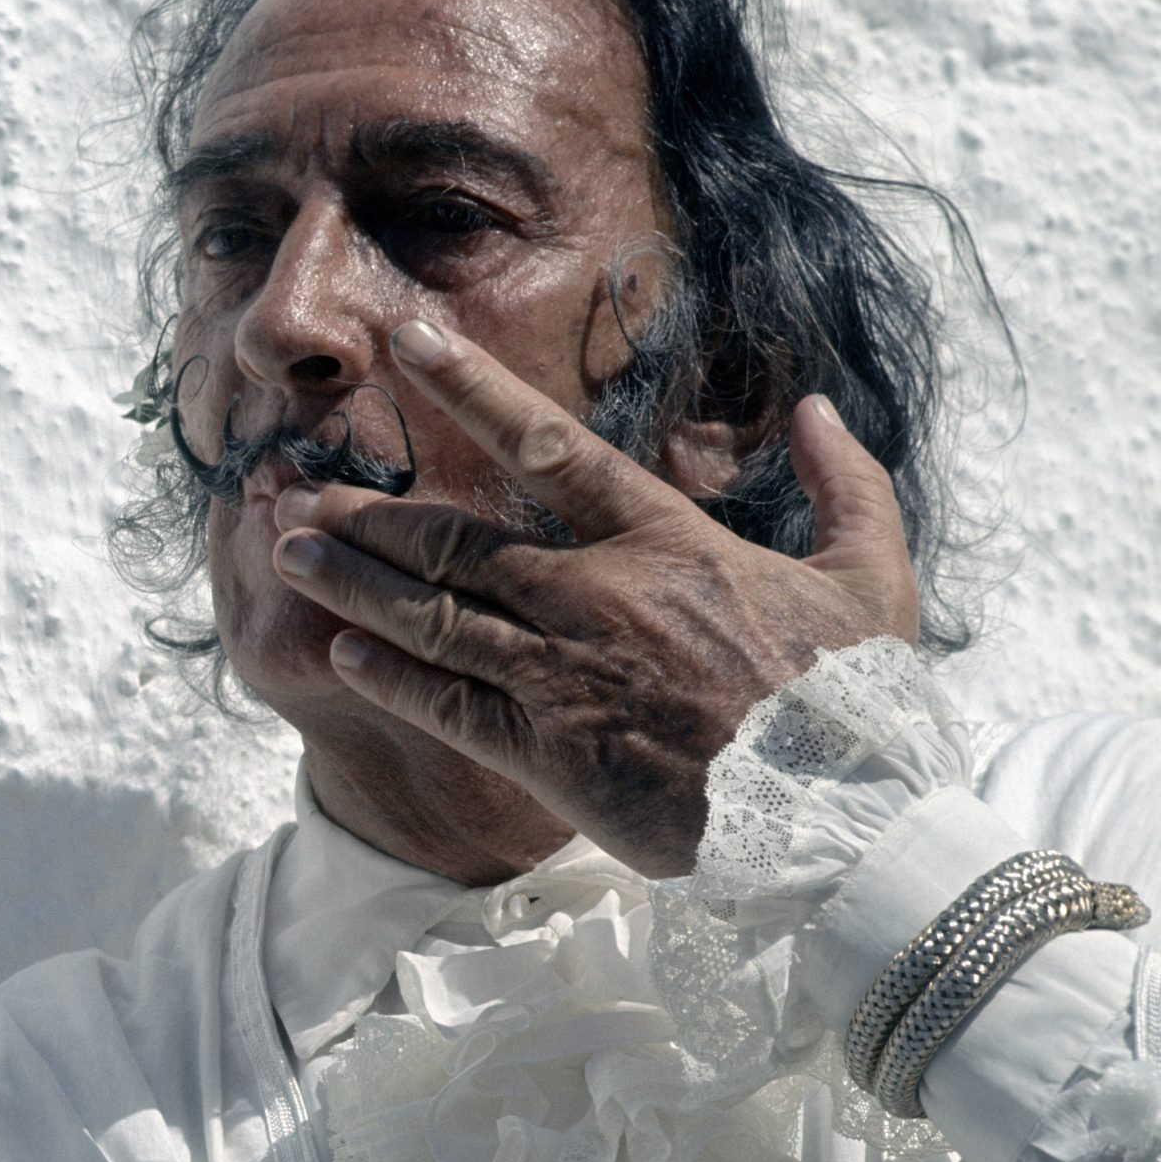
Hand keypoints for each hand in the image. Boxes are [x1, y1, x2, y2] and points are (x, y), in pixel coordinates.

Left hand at [271, 317, 918, 878]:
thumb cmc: (859, 700)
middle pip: (454, 540)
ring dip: (352, 585)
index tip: (410, 342)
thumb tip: (818, 407)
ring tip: (287, 554)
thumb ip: (844, 482)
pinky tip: (337, 654)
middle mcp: (596, 597)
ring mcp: (565, 675)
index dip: (471, 388)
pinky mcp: (550, 754)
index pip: (548, 445)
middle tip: (294, 489)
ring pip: (432, 617)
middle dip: (368, 512)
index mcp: (666, 542)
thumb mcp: (873, 577)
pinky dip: (389, 678)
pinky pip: (449, 707)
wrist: (845, 818)